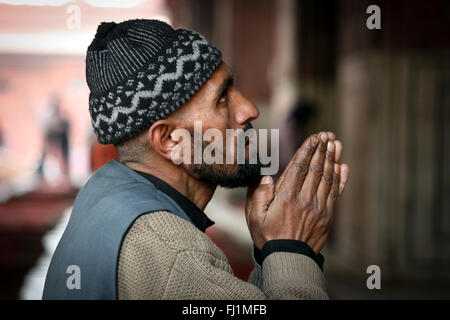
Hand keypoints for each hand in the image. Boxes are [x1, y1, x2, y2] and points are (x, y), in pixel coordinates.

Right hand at [245, 132, 348, 252]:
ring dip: (333, 159)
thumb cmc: (267, 236)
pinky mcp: (327, 217)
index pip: (300, 167)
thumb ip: (258, 194)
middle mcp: (305, 200)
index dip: (308, 150)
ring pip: (328, 179)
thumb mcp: (254, 216)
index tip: (314, 137)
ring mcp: (319, 209)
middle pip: (317, 169)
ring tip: (336, 144)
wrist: (287, 260)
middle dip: (322, 149)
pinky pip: (336, 193)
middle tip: (327, 135)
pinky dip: (340, 179)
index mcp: (286, 197)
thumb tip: (267, 175)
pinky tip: (342, 167)